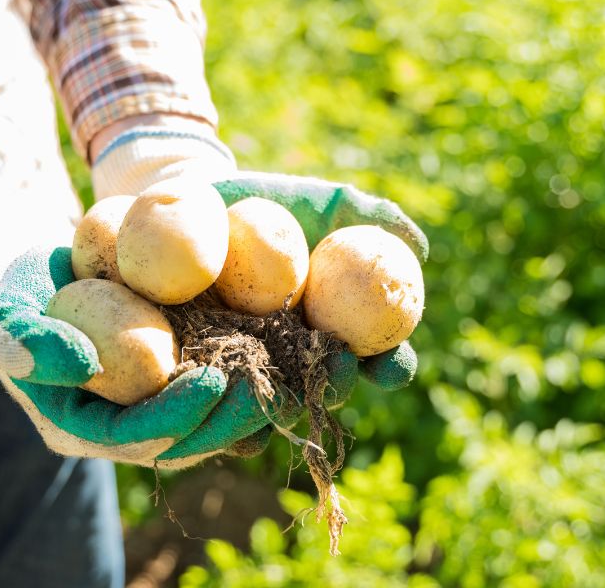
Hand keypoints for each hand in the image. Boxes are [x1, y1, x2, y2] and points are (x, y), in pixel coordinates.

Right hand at [0, 200, 289, 466]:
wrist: (21, 259)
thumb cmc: (3, 286)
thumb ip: (26, 343)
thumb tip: (83, 364)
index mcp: (78, 425)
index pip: (135, 436)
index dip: (178, 416)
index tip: (216, 381)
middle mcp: (121, 422)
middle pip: (186, 434)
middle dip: (233, 414)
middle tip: (274, 381)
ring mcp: (152, 397)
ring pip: (215, 412)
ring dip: (261, 395)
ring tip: (301, 368)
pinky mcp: (178, 366)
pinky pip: (225, 374)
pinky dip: (262, 360)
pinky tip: (300, 341)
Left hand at [90, 126, 425, 397]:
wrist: (188, 205)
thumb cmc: (263, 203)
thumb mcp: (314, 201)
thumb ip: (365, 215)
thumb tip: (416, 244)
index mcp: (333, 332)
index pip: (376, 358)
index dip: (392, 366)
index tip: (393, 361)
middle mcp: (295, 362)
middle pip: (325, 388)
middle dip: (336, 385)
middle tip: (340, 366)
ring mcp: (247, 374)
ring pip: (269, 402)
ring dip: (278, 402)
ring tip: (279, 386)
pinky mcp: (193, 378)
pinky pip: (206, 403)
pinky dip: (211, 404)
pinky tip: (212, 393)